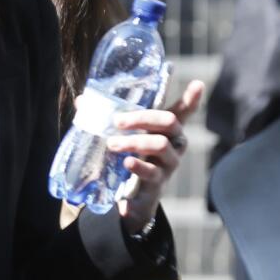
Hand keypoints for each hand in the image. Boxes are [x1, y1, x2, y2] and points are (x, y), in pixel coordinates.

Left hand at [106, 79, 204, 234]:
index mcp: (164, 128)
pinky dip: (139, 165)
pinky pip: (153, 171)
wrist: (129, 196)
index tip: (198, 83)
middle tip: (117, 121)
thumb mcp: (120, 135)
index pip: (182, 110)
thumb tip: (82, 100)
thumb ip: (105, 118)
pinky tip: (127, 162)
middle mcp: (173, 143)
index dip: (191, 98)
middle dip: (143, 117)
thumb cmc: (128, 155)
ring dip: (134, 141)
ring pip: (161, 144)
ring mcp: (168, 163)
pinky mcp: (159, 182)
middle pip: (169, 121)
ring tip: (111, 144)